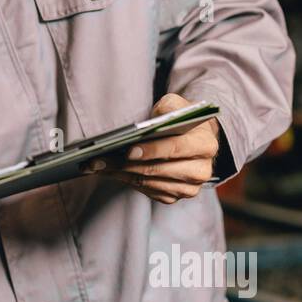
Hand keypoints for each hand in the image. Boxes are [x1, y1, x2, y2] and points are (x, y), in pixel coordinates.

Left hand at [79, 92, 221, 203]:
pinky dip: (124, 180)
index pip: (176, 149)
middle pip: (157, 170)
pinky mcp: (174, 197)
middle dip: (125, 164)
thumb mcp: (178, 105)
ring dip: (119, 174)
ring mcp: (188, 188)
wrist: (194, 139)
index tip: (128, 150)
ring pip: (148, 183)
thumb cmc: (182, 120)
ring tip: (95, 164)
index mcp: (206, 145)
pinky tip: (107, 171)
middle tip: (98, 159)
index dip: (152, 150)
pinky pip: (145, 191)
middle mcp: (201, 171)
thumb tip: (144, 127)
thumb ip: (167, 108)